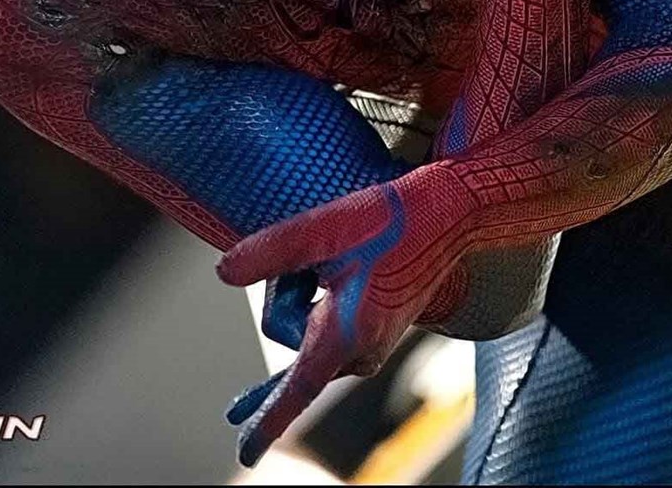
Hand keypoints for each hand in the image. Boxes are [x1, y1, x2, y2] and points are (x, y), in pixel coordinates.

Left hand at [217, 163, 475, 465]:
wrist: (447, 215)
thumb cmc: (392, 222)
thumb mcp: (323, 228)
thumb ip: (269, 252)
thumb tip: (224, 273)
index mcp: (347, 335)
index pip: (297, 391)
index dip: (266, 423)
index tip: (245, 456)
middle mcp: (360, 350)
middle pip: (288, 333)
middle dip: (289, 291)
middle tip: (323, 254)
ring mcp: (369, 343)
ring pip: (306, 325)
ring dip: (308, 287)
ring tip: (344, 254)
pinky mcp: (374, 329)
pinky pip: (326, 325)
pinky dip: (314, 304)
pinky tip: (315, 294)